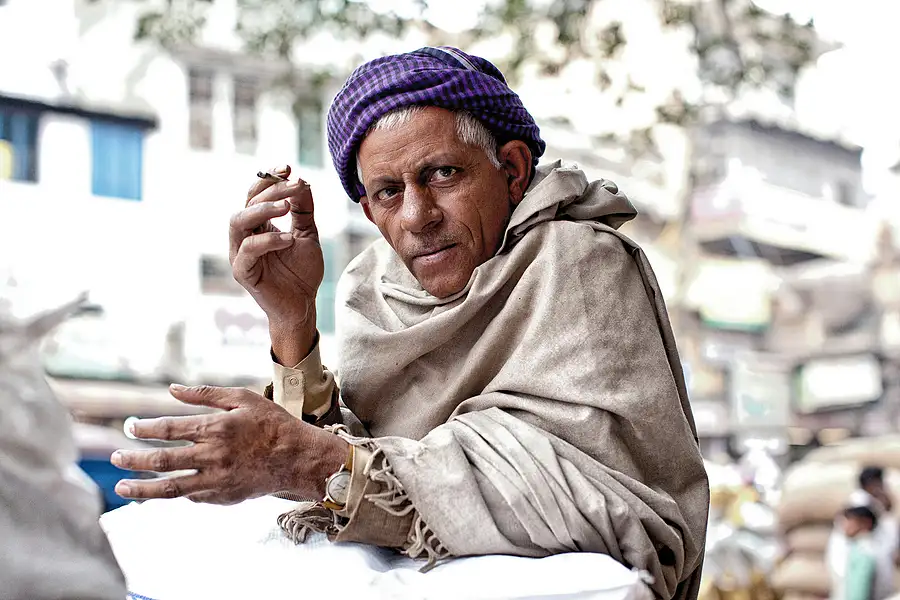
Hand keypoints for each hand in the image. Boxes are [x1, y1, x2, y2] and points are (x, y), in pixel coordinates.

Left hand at [111, 384, 348, 504]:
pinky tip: (164, 490)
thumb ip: (205, 394)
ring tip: (122, 487)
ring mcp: (216, 480)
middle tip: (115, 457)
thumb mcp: (242, 398)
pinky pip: (192, 496)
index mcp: (215, 428)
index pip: (169, 429)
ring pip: (170, 487)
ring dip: (142, 488)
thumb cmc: (272, 423)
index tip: (130, 427)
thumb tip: (172, 389)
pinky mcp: (223, 497)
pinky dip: (176, 493)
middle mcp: (212, 456)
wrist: (299, 458)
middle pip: (162, 459)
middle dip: (134, 459)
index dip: (145, 428)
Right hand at [230, 165, 322, 364]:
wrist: (303, 304)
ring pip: (238, 221)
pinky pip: (248, 250)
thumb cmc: (302, 272)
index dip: (269, 179)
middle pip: (247, 203)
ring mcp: (240, 253)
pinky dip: (268, 241)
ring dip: (263, 210)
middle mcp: (245, 236)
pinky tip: (289, 239)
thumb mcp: (307, 234)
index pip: (256, 194)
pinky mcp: (243, 272)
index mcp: (258, 225)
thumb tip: (301, 181)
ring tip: (286, 207)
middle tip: (293, 184)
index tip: (287, 167)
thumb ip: (303, 210)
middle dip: (270, 190)